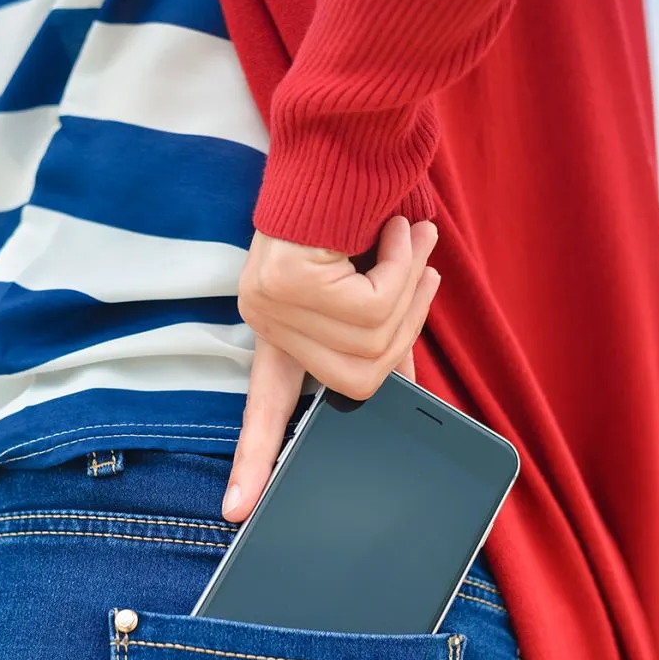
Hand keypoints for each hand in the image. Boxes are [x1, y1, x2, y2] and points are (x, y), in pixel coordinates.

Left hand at [222, 216, 440, 521]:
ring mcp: (269, 305)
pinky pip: (372, 307)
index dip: (256, 461)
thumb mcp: (366, 289)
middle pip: (359, 379)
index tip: (237, 513)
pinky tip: (395, 230)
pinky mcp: (285, 283)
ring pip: (372, 342)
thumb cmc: (353, 218)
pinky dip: (400, 266)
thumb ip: (377, 338)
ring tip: (408, 238)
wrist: (336, 147)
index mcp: (281, 335)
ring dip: (409, 286)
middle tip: (421, 267)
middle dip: (406, 323)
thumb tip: (404, 389)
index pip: (267, 410)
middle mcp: (267, 323)